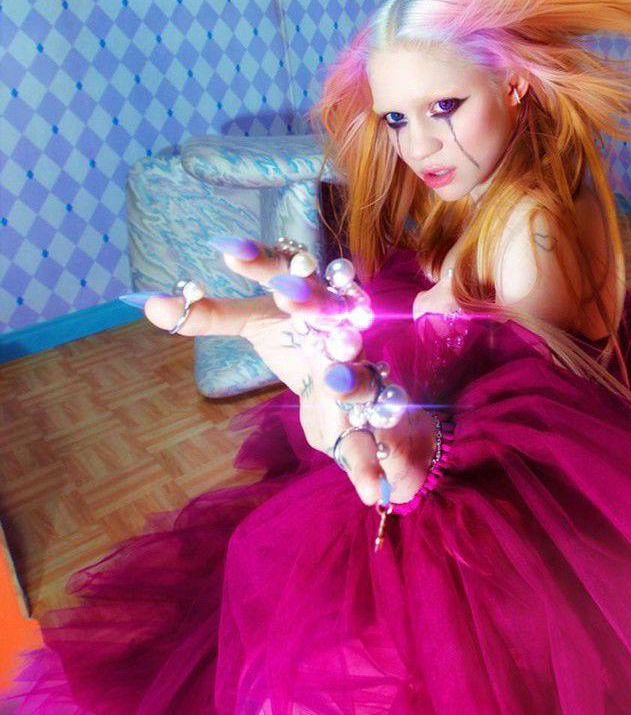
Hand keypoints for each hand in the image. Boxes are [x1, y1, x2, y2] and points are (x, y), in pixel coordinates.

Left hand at [138, 238, 435, 504]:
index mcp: (313, 299)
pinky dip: (368, 466)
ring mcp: (361, 374)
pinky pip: (368, 442)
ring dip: (352, 378)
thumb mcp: (258, 326)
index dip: (261, 261)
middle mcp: (343, 329)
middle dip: (311, 302)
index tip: (227, 249)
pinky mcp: (368, 420)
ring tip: (335, 381)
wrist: (363, 394)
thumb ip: (211, 314)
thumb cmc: (303, 344)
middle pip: (331, 310)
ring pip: (362, 374)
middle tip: (286, 295)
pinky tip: (370, 492)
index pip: (289, 269)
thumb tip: (150, 303)